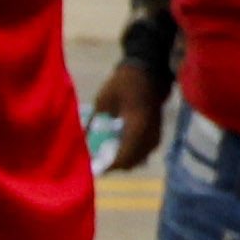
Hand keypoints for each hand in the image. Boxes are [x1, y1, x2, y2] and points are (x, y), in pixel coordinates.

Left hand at [98, 57, 168, 173]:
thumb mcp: (103, 100)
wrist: (148, 71)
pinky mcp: (156, 133)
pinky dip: (131, 154)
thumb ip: (93, 122)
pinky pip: (144, 152)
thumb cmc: (123, 83)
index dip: (108, 166)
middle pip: (131, 162)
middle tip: (98, 163)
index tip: (94, 168)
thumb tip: (83, 139)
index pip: (123, 158)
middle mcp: (148, 136)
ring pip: (139, 159)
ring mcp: (155, 136)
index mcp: (136, 128)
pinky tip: (118, 148)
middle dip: (114, 165)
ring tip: (106, 156)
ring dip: (123, 161)